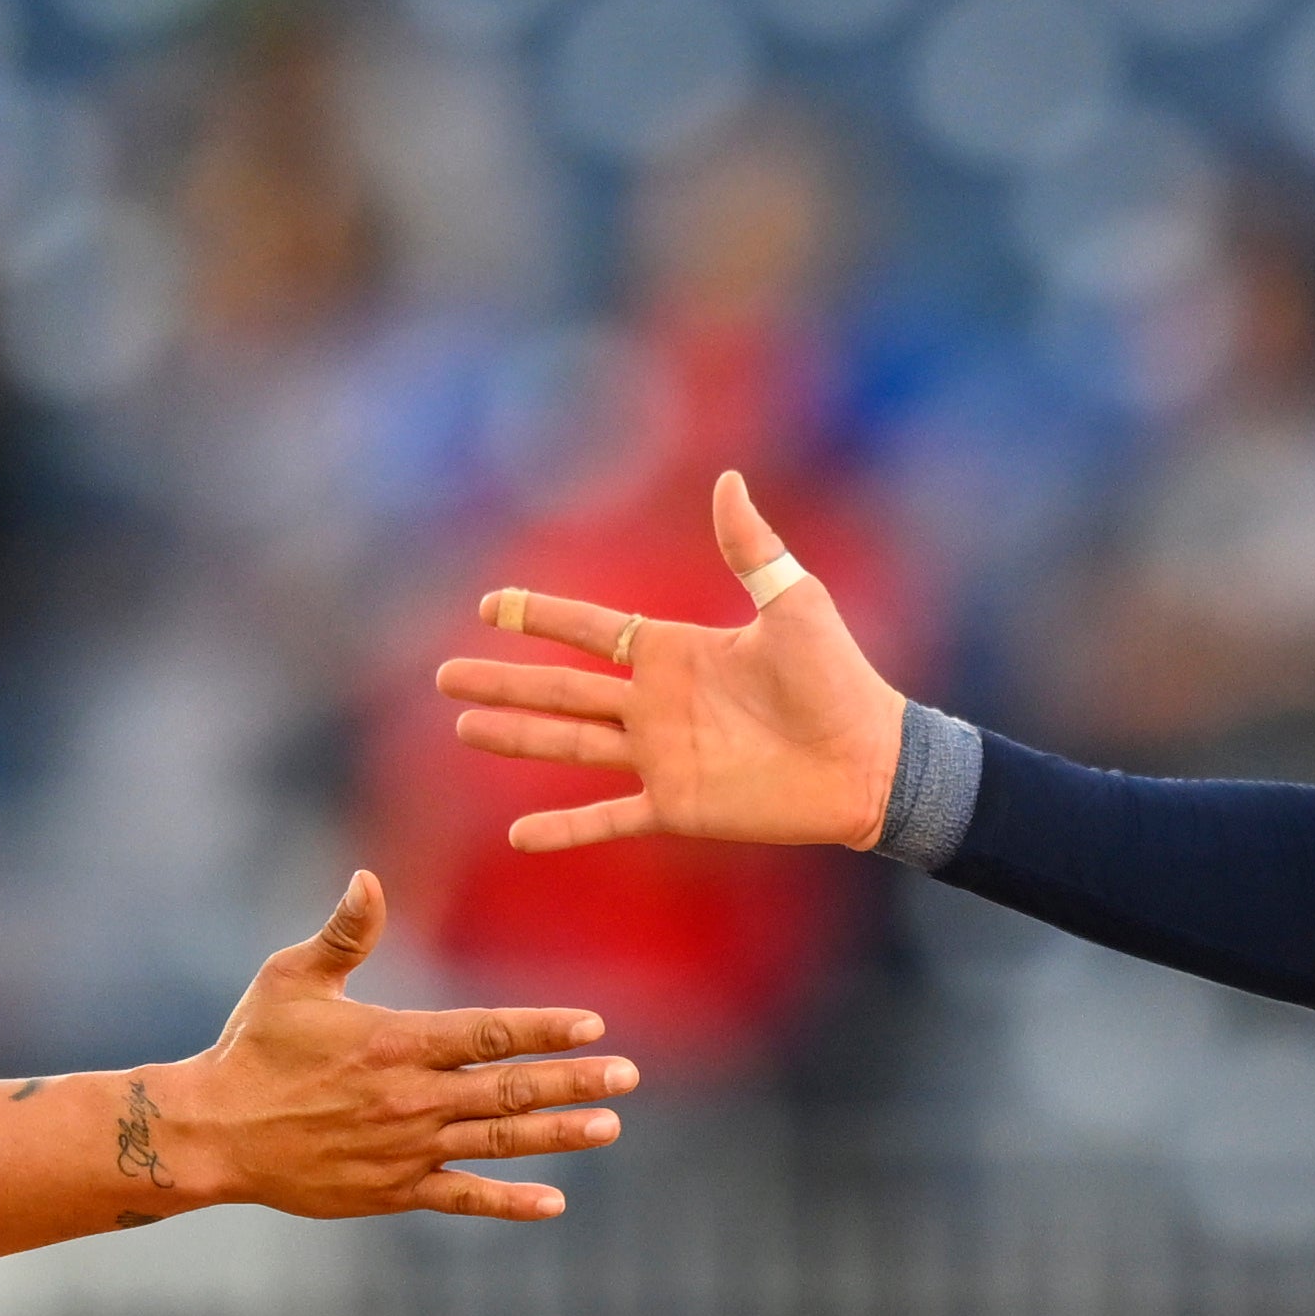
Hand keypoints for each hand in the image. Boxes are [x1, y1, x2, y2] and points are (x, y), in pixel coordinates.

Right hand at [163, 873, 637, 1222]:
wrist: (213, 1132)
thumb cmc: (254, 1047)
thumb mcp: (292, 979)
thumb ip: (344, 933)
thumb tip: (369, 878)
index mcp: (397, 1041)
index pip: (487, 1032)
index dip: (542, 1028)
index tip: (593, 1025)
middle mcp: (412, 1097)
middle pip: (508, 1088)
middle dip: (572, 1080)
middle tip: (627, 1076)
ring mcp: (406, 1148)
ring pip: (498, 1142)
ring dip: (558, 1135)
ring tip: (608, 1127)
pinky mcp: (393, 1191)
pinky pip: (462, 1198)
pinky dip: (508, 1202)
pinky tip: (553, 1202)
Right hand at [433, 471, 905, 853]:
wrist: (869, 759)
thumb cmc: (839, 677)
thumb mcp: (793, 601)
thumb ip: (750, 546)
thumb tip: (728, 479)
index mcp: (675, 651)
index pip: (590, 629)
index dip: (539, 616)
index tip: (488, 605)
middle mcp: (656, 703)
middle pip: (560, 688)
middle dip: (503, 679)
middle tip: (444, 674)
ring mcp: (660, 756)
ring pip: (569, 745)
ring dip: (517, 737)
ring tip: (464, 727)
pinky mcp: (676, 806)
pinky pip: (608, 818)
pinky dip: (566, 829)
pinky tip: (519, 836)